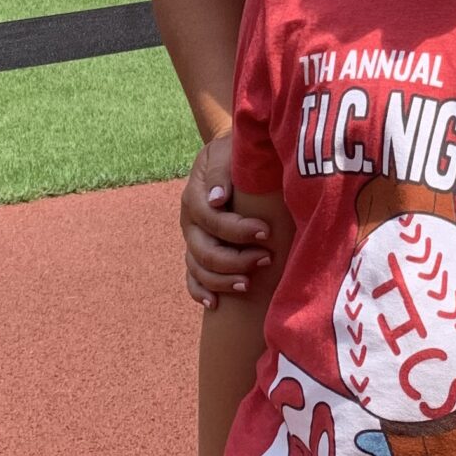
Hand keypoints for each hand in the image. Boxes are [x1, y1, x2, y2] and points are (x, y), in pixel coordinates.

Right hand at [181, 136, 271, 306]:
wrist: (228, 154)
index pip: (212, 220)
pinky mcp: (197, 250)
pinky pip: (192, 277)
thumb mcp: (227, 151)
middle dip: (235, 259)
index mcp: (195, 195)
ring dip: (222, 280)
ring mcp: (192, 238)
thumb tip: (218, 199)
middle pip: (205, 250)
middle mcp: (189, 221)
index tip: (266, 232)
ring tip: (247, 284)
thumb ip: (222, 171)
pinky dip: (200, 291)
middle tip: (265, 259)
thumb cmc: (234, 152)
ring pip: (198, 268)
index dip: (238, 230)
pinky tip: (215, 304)